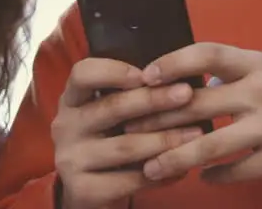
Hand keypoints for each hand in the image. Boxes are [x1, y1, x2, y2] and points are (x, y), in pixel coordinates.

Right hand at [51, 57, 202, 208]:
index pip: (82, 74)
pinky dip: (161, 172)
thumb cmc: (107, 140)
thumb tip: (177, 77)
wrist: (87, 190)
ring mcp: (70, 159)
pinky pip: (129, 180)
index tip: (146, 73)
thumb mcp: (107, 113)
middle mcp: (65, 126)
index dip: (114, 71)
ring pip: (125, 146)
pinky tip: (182, 167)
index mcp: (71, 99)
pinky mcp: (82, 189)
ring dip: (165, 139)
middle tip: (187, 94)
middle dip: (154, 99)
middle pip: (111, 107)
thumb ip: (129, 95)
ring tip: (196, 134)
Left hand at [124, 43, 261, 184]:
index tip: (146, 76)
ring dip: (175, 158)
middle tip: (130, 128)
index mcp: (257, 63)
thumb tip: (179, 79)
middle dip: (158, 118)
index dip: (173, 62)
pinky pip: (235, 171)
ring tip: (152, 167)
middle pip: (198, 103)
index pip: (207, 54)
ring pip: (210, 144)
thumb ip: (230, 73)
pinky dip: (214, 177)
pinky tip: (200, 178)